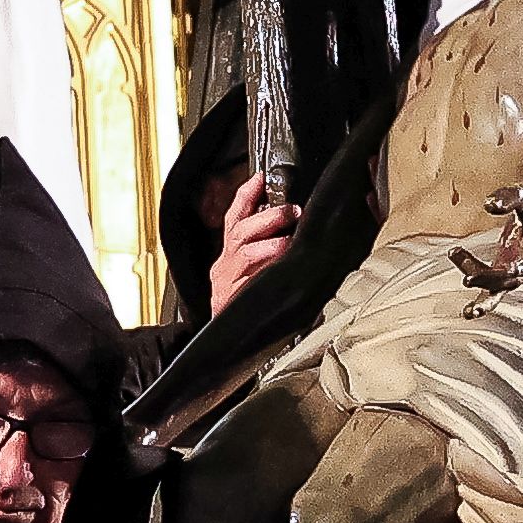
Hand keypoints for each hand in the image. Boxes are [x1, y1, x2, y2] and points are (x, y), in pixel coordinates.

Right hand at [202, 172, 300, 312]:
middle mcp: (224, 264)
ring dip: (271, 245)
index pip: (235, 217)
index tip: (261, 178)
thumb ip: (269, 250)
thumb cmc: (246, 303)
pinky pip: (248, 284)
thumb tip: (298, 228)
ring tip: (288, 242)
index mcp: (230, 253)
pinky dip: (264, 276)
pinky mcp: (229, 301)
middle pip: (240, 231)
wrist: (223, 344)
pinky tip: (279, 274)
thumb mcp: (255, 272)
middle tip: (291, 212)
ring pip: (246, 254)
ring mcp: (226, 282)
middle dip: (268, 217)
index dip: (246, 195)